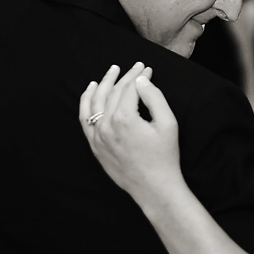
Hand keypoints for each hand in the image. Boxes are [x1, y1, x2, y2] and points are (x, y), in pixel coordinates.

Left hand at [79, 63, 182, 201]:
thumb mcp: (168, 124)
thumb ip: (154, 97)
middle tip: (136, 67)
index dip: (139, 75)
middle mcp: (106, 125)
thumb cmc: (164, 156)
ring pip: (95, 101)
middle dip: (125, 76)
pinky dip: (86, 101)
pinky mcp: (94, 145)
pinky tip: (91, 90)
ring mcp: (97, 136)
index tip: (147, 68)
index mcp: (124, 118)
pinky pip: (85, 118)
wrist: (154, 187)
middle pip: (114, 92)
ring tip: (112, 71)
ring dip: (103, 83)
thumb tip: (141, 80)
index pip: (129, 88)